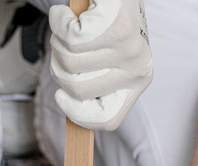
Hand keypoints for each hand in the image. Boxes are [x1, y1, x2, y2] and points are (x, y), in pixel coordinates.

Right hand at [48, 0, 151, 129]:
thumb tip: (72, 108)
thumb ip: (96, 82)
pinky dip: (59, 21)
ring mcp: (129, 49)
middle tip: (68, 45)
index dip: (78, 114)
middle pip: (77, 89)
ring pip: (68, 60)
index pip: (109, 119)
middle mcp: (138, 69)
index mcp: (138, 82)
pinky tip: (70, 13)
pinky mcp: (116, 26)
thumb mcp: (109, 58)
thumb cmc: (109, 21)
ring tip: (73, 25)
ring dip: (59, 39)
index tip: (61, 97)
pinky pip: (69, 37)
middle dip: (59, 65)